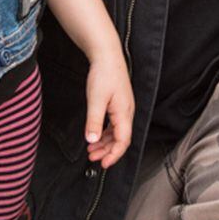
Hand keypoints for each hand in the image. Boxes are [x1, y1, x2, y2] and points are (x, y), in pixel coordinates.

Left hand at [83, 49, 134, 168]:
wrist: (107, 55)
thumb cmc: (104, 74)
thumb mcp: (96, 99)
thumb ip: (94, 121)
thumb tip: (92, 140)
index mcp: (124, 113)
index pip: (123, 141)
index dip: (114, 155)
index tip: (103, 164)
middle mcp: (127, 113)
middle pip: (120, 139)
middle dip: (107, 151)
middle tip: (92, 158)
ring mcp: (123, 108)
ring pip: (116, 133)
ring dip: (104, 143)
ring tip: (91, 150)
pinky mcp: (118, 104)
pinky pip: (114, 125)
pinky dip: (105, 133)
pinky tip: (96, 135)